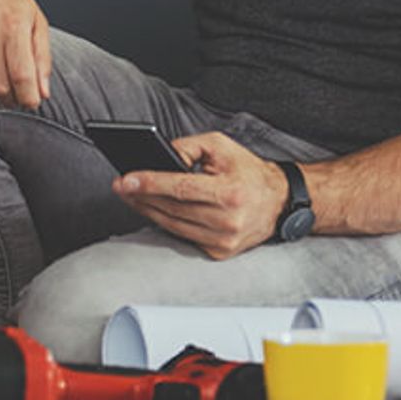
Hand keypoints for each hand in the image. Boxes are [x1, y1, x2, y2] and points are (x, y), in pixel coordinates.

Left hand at [113, 130, 289, 258]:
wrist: (280, 202)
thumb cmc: (248, 171)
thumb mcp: (221, 146)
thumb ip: (189, 146)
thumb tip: (160, 156)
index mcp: (230, 193)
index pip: (181, 188)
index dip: (150, 183)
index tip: (125, 179)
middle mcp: (227, 221)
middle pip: (172, 208)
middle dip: (141, 196)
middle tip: (120, 185)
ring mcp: (223, 241)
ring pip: (173, 225)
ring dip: (147, 210)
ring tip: (130, 195)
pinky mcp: (220, 252)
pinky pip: (183, 235)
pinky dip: (165, 221)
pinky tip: (151, 208)